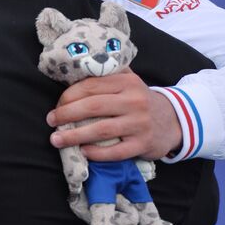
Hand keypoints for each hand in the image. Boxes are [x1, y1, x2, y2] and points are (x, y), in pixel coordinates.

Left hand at [46, 68, 182, 161]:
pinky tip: (83, 152)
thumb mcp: (129, 80)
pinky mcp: (143, 144)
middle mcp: (134, 101)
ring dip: (75, 136)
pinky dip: (96, 153)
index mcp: (127, 82)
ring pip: (101, 130)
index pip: (91, 86)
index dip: (69, 96)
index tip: (57, 105)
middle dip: (66, 114)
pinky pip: (115, 151)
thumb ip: (107, 73)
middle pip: (93, 106)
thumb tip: (73, 71)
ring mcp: (140, 123)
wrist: (174, 121)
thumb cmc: (140, 100)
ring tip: (56, 139)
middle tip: (51, 121)